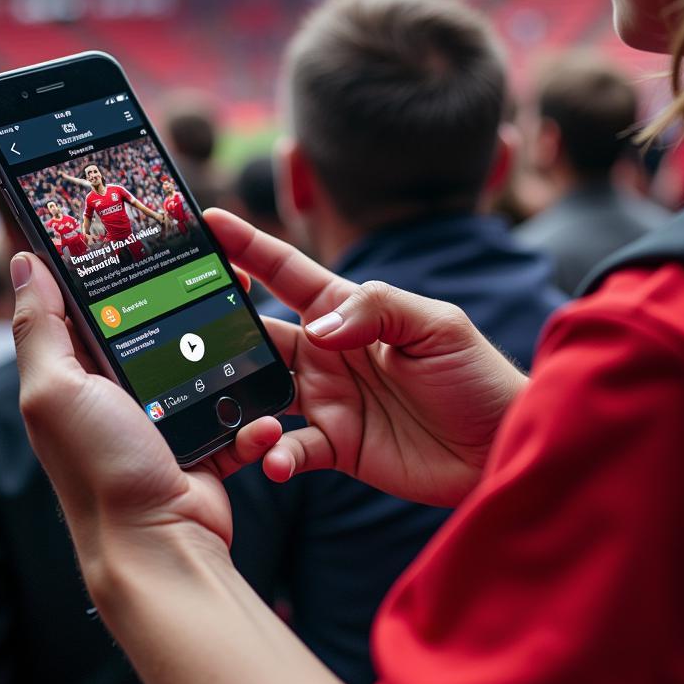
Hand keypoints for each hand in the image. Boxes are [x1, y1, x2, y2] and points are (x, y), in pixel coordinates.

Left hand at [10, 253, 284, 565]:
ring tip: (255, 331)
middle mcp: (116, 395)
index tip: (151, 234)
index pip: (91, 307)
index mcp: (75, 376)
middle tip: (224, 273)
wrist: (160, 544)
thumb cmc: (102, 467)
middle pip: (158, 329)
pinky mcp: (203, 441)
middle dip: (191, 303)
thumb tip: (24, 263)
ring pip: (204, 364)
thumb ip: (40, 327)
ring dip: (231, 355)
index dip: (117, 270)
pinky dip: (251, 420)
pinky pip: (234, 414)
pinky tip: (259, 423)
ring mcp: (163, 419)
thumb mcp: (56, 390)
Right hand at [206, 210, 528, 506]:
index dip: (245, 246)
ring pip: (260, 392)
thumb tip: (316, 333)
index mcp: (348, 311)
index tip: (205, 223)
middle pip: (258, 332)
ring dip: (238, 399)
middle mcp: (327, 352)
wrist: (502, 446)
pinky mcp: (336, 446)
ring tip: (226, 405)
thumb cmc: (476, 375)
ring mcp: (328, 399)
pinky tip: (277, 459)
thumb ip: (377, 310)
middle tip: (181, 330)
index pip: (285, 272)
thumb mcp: (437, 324)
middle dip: (219, 327)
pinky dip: (276, 455)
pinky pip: (291, 449)